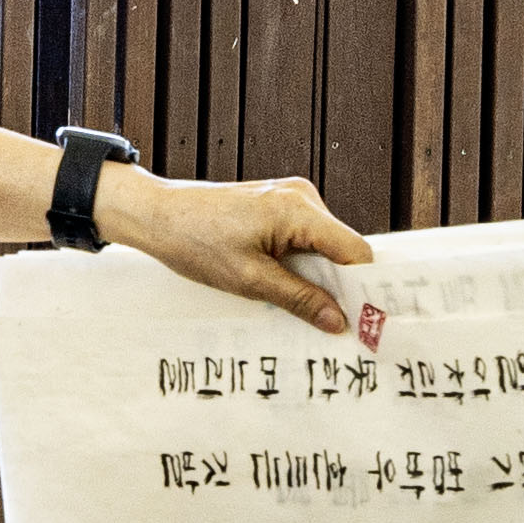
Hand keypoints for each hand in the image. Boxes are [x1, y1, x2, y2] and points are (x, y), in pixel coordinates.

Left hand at [95, 166, 372, 335]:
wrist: (157, 215)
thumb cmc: (196, 242)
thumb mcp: (249, 280)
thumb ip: (299, 299)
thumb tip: (339, 322)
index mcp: (299, 209)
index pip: (355, 251)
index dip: (363, 287)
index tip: (366, 322)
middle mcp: (302, 196)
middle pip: (342, 249)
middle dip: (339, 286)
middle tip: (335, 325)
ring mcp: (291, 198)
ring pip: (324, 246)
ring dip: (317, 277)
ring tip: (305, 308)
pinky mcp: (278, 205)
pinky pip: (305, 238)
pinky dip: (301, 264)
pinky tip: (286, 286)